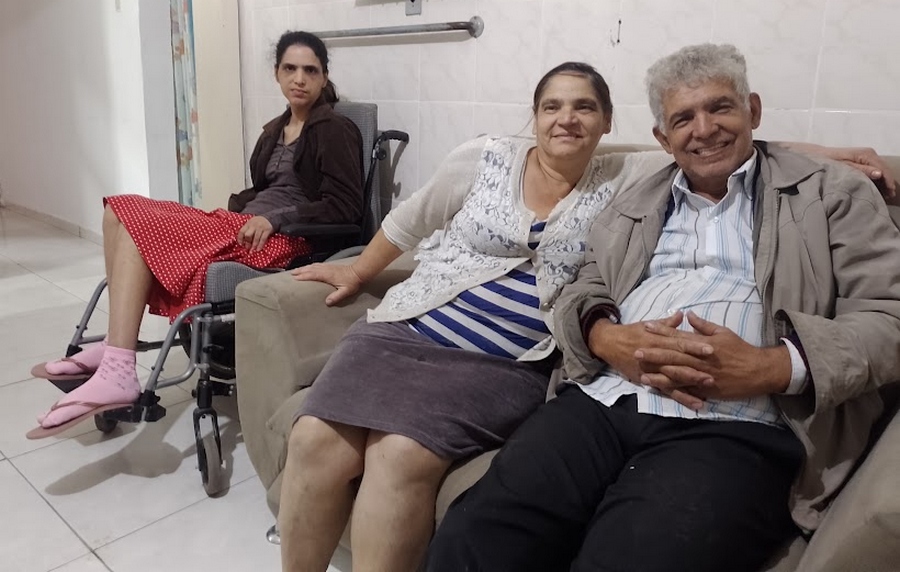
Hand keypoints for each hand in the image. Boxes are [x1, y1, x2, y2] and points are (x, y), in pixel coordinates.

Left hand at [237, 216, 273, 251]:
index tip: (240, 244)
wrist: (269, 218)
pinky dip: (260, 245)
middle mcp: (254, 225)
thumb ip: (247, 230)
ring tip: (252, 251)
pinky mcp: (267, 230)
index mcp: (248, 224)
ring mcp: (261, 227)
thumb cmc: (258, 223)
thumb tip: (243, 242)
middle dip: (247, 242)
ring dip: (253, 246)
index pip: (242, 231)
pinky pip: (263, 239)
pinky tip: (258, 249)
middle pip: (248, 235)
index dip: (240, 238)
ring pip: (256, 238)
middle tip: (247, 248)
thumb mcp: (251, 224)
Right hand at [291, 263, 362, 305]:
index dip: (303, 276)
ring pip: (313, 266)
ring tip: (296, 270)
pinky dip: (310, 266)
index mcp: (327, 275)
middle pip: (310, 269)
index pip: (313, 275)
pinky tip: (309, 267)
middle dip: (300, 271)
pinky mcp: (330, 266)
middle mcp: (326, 269)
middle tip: (291, 274)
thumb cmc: (352, 282)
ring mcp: (327, 267)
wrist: (359, 271)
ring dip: (304, 268)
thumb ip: (336, 296)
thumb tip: (327, 302)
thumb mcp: (346, 291)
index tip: (295, 278)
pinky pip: (317, 265)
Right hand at [588, 311, 714, 409]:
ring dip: (690, 385)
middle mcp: (655, 356)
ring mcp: (652, 370)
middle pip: (678, 363)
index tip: (711, 348)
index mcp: (657, 340)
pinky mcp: (648, 381)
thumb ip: (667, 323)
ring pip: (673, 379)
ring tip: (707, 390)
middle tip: (714, 374)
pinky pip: (667, 391)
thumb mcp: (648, 324)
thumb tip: (682, 314)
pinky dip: (682, 397)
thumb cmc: (631, 332)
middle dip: (696, 369)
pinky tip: (696, 403)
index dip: (695, 346)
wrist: (609, 343)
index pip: (679, 343)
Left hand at [636, 311, 790, 402]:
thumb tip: (687, 314)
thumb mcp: (723, 332)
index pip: (678, 336)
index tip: (646, 326)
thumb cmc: (741, 350)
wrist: (758, 371)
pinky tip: (660, 390)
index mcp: (703, 344)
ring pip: (677, 375)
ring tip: (642, 373)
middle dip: (654, 354)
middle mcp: (700, 360)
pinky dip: (673, 390)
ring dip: (658, 375)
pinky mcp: (706, 389)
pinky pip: (687, 390)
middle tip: (636, 351)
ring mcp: (702, 376)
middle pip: (673, 356)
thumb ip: (703, 325)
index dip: (661, 331)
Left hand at [824, 146, 896, 198]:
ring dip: (884, 181)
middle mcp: (870, 153)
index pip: (883, 168)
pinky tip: (879, 187)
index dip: (888, 181)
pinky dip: (879, 178)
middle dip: (888, 182)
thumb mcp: (845, 168)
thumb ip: (862, 170)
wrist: (820, 155)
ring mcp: (867, 155)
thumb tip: (879, 174)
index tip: (890, 192)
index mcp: (866, 154)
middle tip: (889, 196)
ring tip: (886, 194)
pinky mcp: (864, 159)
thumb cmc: (831, 162)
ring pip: (881, 169)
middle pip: (884, 169)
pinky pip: (875, 169)